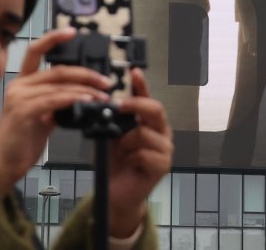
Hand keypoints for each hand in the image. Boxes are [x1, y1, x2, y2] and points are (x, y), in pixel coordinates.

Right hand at [0, 28, 112, 195]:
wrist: (3, 165)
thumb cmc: (23, 141)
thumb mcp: (42, 115)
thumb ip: (56, 101)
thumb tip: (81, 95)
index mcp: (22, 83)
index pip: (36, 51)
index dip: (53, 39)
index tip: (72, 32)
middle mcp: (19, 86)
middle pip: (58, 70)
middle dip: (87, 74)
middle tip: (106, 81)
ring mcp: (19, 97)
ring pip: (60, 85)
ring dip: (87, 90)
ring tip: (103, 96)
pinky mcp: (23, 111)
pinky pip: (55, 100)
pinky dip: (75, 99)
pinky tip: (88, 102)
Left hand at [107, 69, 172, 237]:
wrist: (117, 194)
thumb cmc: (114, 164)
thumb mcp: (107, 137)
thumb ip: (107, 121)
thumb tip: (100, 106)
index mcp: (148, 122)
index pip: (147, 98)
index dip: (141, 84)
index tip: (134, 71)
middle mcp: (160, 132)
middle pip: (155, 109)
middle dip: (135, 105)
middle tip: (117, 105)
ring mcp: (165, 148)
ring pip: (144, 133)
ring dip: (125, 142)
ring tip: (120, 152)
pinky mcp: (163, 165)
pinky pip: (143, 154)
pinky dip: (130, 158)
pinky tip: (128, 164)